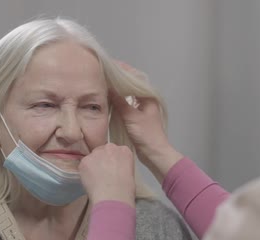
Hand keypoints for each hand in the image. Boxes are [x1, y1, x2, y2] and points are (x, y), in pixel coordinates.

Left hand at [78, 143, 135, 207]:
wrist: (113, 196)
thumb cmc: (125, 189)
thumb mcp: (129, 173)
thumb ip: (120, 165)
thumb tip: (113, 169)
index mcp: (124, 150)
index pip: (116, 151)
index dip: (113, 161)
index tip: (112, 169)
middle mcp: (110, 148)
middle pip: (103, 150)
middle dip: (102, 160)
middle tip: (103, 174)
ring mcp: (96, 153)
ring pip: (92, 157)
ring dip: (93, 166)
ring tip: (96, 180)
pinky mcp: (85, 161)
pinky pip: (84, 165)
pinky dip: (85, 173)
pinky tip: (91, 182)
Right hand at [110, 61, 182, 181]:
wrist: (154, 153)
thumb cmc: (146, 134)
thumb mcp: (131, 117)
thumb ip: (119, 101)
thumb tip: (108, 86)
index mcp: (148, 96)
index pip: (135, 77)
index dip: (123, 70)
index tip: (110, 65)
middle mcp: (146, 99)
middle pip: (131, 84)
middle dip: (119, 78)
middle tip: (104, 73)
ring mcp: (142, 107)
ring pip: (129, 93)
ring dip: (118, 88)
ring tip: (104, 82)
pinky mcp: (138, 115)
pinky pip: (127, 102)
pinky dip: (119, 99)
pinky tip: (109, 98)